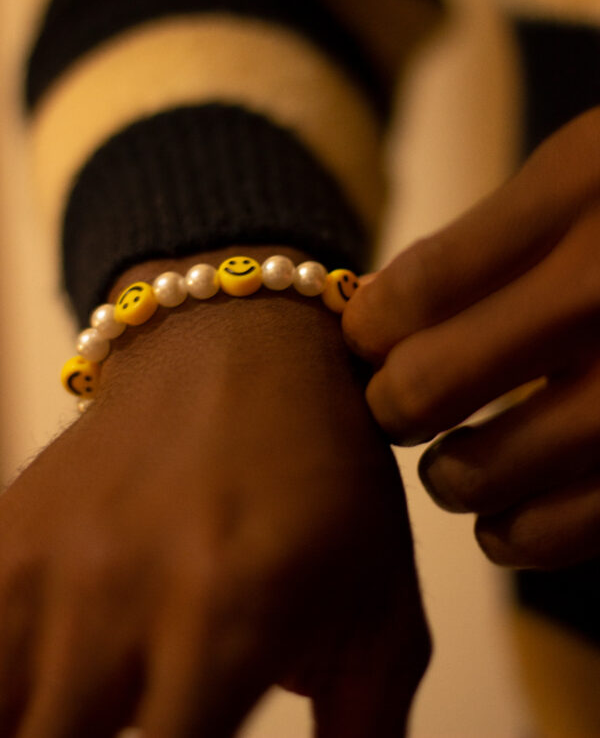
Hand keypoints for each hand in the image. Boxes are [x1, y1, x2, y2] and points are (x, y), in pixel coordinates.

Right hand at [0, 247, 428, 737]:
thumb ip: (366, 729)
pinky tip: (49, 685)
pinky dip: (7, 686)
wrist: (234, 349)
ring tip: (91, 705)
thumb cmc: (322, 473)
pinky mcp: (5, 540)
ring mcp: (47, 568)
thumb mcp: (380, 603)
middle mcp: (119, 600)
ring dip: (41, 721)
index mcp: (226, 623)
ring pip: (6, 714)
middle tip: (152, 719)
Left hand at [343, 107, 599, 568]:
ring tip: (453, 463)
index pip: (418, 288)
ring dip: (448, 475)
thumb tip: (376, 305)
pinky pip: (566, 528)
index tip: (367, 338)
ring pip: (484, 469)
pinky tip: (505, 518)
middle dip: (391, 402)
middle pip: (431, 381)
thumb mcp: (587, 168)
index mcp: (582, 189)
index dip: (368, 327)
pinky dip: (516, 534)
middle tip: (398, 401)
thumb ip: (488, 236)